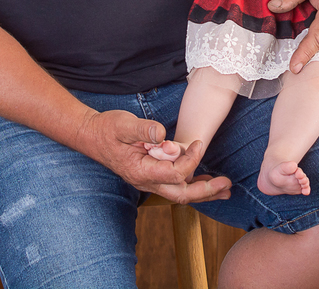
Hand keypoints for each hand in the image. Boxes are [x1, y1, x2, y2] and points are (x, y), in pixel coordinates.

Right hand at [78, 109, 230, 204]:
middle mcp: (146, 182)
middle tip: (227, 184)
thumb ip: (145, 130)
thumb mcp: (124, 124)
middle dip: (206, 191)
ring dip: (203, 192)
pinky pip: (174, 187)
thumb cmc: (107, 128)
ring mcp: (148, 182)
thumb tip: (164, 135)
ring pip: (179, 194)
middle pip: (181, 194)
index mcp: (141, 171)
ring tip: (225, 189)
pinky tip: (205, 182)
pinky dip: (192, 185)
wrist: (92, 135)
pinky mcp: (151, 176)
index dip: (190, 159)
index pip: (174, 173)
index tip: (198, 143)